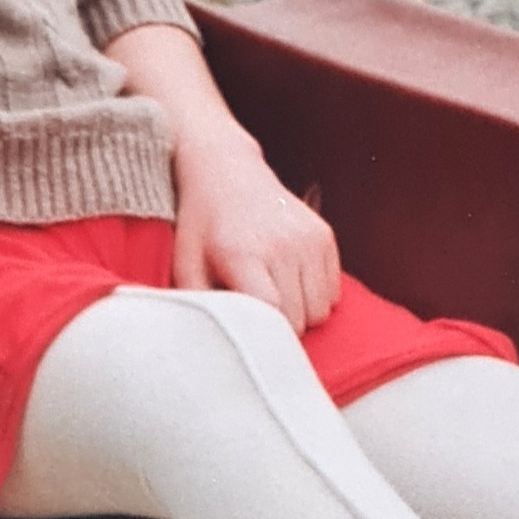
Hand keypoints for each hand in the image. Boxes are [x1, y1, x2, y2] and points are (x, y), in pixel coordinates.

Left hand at [171, 126, 339, 333]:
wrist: (225, 171)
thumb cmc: (201, 226)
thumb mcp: (185, 266)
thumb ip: (200, 309)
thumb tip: (216, 347)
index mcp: (244, 256)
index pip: (274, 316)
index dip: (265, 336)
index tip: (251, 335)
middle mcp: (282, 246)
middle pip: (301, 319)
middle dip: (281, 326)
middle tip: (257, 311)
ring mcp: (308, 239)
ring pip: (321, 310)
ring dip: (301, 312)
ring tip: (274, 295)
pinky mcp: (324, 235)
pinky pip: (332, 290)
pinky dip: (315, 295)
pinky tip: (289, 280)